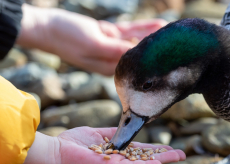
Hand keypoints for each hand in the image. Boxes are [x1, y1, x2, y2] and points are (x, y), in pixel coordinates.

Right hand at [17, 5, 166, 75]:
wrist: (49, 27)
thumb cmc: (67, 38)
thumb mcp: (94, 43)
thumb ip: (116, 49)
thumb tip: (139, 55)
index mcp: (109, 67)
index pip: (137, 70)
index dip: (154, 68)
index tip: (172, 66)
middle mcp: (113, 59)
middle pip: (141, 58)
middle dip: (158, 55)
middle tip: (179, 49)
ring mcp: (112, 46)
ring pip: (138, 43)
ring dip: (154, 39)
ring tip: (173, 36)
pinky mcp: (110, 34)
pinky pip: (131, 31)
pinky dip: (144, 28)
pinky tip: (158, 25)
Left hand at [21, 127, 184, 163]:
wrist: (57, 151)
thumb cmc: (74, 143)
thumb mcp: (96, 134)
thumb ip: (111, 134)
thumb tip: (123, 131)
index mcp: (117, 150)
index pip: (140, 149)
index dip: (155, 148)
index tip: (168, 147)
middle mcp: (119, 159)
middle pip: (146, 157)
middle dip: (164, 155)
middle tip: (181, 154)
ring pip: (143, 162)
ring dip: (162, 160)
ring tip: (178, 156)